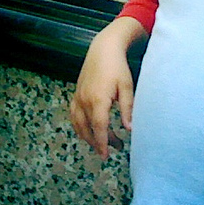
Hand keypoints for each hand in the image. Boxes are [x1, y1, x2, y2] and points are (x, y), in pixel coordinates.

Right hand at [70, 18, 143, 159]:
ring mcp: (78, 97)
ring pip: (78, 124)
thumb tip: (129, 129)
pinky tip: (87, 130)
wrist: (103, 49)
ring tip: (101, 143)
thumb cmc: (117, 67)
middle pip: (88, 129)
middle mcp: (84, 100)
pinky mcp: (76, 93)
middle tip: (115, 148)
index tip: (107, 155)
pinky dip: (79, 126)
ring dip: (88, 136)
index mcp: (98, 100)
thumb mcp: (127, 87)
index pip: (99, 128)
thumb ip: (127, 108)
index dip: (102, 143)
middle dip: (99, 142)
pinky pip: (73, 115)